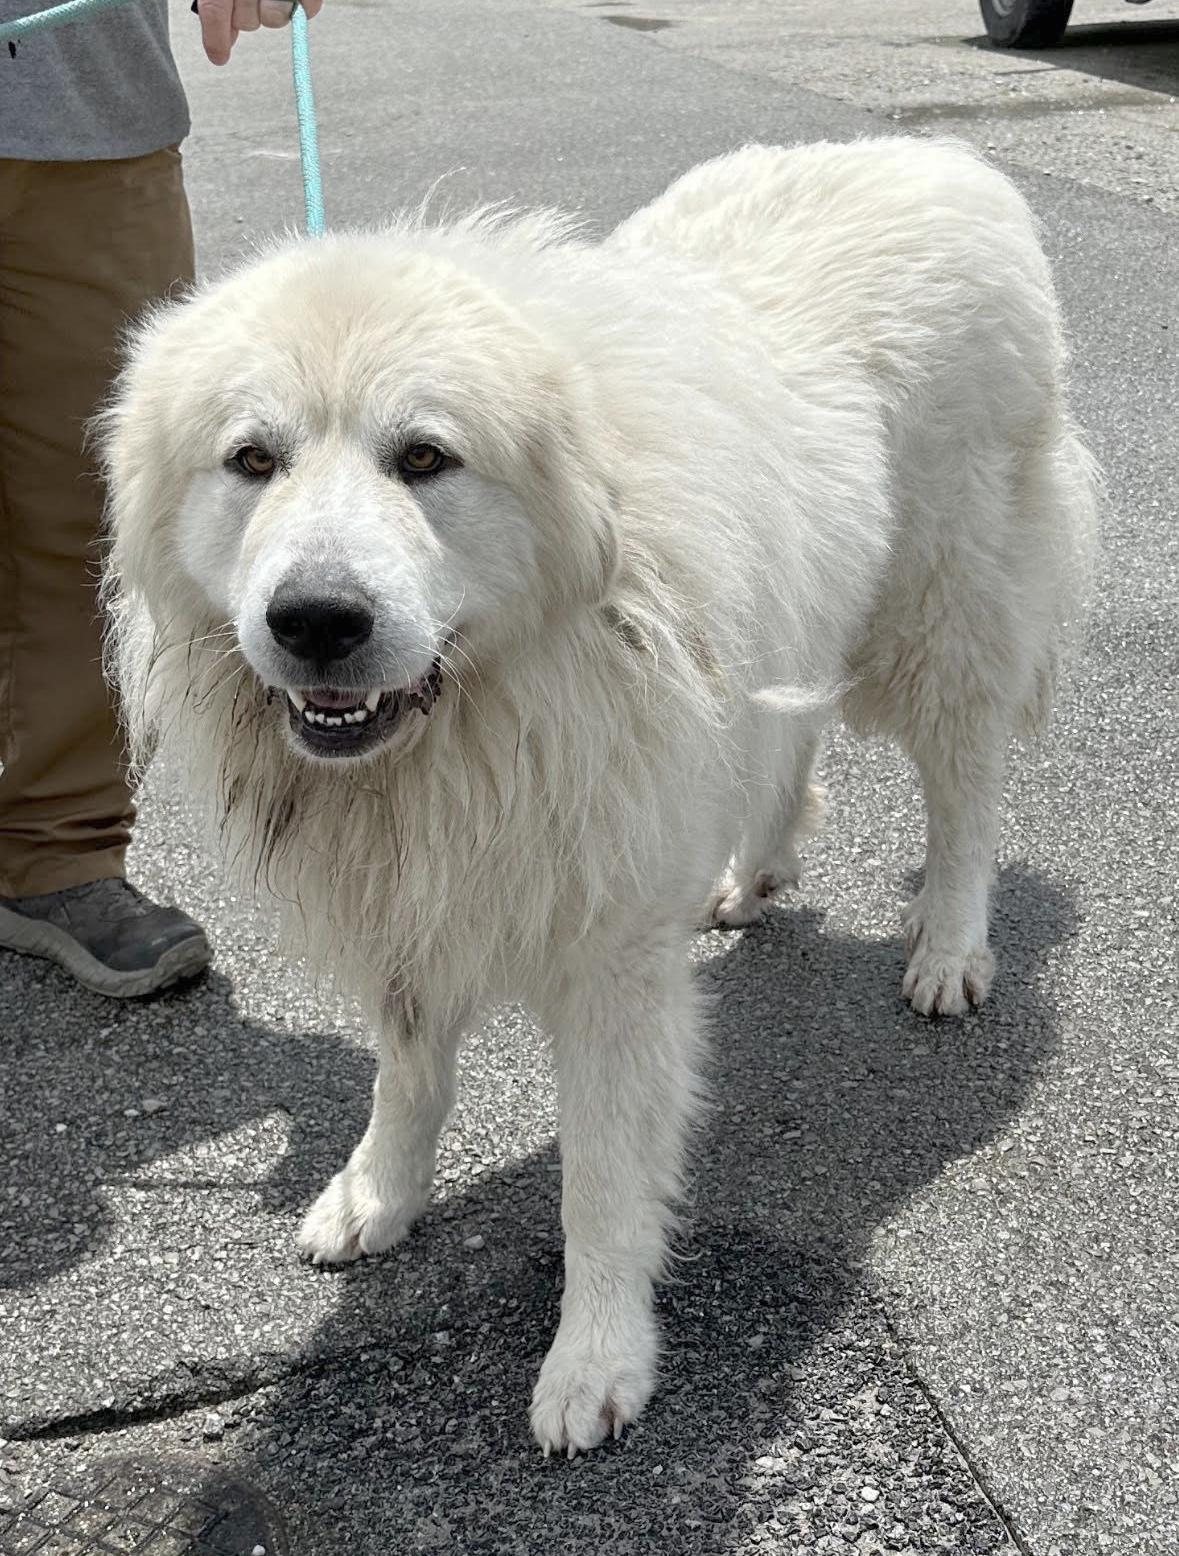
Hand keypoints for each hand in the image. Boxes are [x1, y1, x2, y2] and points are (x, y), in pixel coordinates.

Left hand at [196, 0, 323, 67]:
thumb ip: (221, 6)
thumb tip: (223, 45)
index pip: (215, 8)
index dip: (215, 36)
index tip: (218, 58)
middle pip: (247, 20)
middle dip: (246, 15)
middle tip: (250, 1)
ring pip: (274, 18)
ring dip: (272, 10)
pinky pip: (307, 9)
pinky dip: (303, 7)